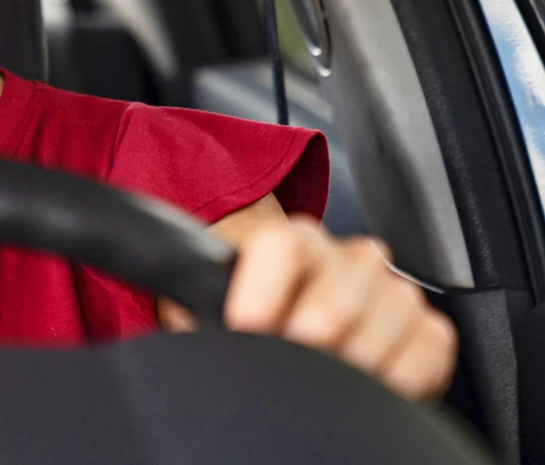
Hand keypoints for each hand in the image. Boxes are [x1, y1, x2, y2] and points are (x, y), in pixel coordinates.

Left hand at [225, 214, 456, 400]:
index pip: (284, 245)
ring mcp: (390, 290)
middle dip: (316, 333)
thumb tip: (198, 331)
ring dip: (359, 356)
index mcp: (288, 243)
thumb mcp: (208, 316)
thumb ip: (204, 311)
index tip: (246, 326)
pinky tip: (372, 386)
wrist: (283, 339)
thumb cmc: (240, 328)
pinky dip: (405, 372)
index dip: (265, 287)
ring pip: (392, 309)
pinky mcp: (426, 327)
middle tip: (295, 362)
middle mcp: (344, 257)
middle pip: (342, 283)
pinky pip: (431, 342)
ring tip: (330, 380)